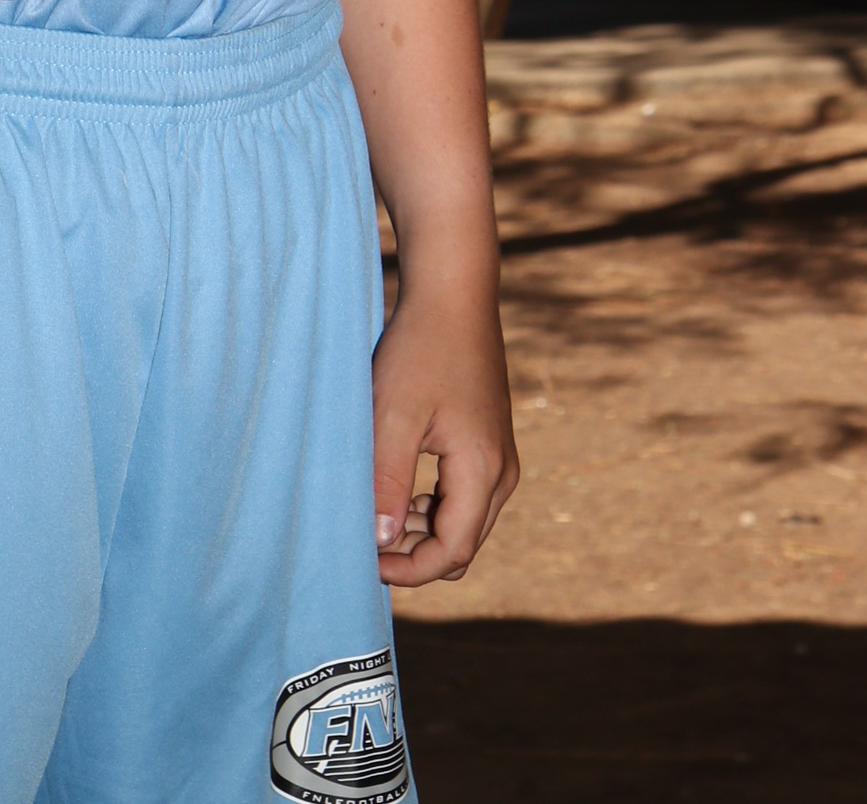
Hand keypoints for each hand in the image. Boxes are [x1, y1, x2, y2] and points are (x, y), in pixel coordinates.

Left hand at [370, 278, 518, 586]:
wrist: (454, 296)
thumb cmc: (420, 350)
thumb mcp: (393, 415)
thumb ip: (388, 480)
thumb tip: (382, 543)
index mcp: (483, 471)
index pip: (453, 553)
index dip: (409, 570)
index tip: (366, 563)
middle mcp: (502, 473)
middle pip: (462, 546)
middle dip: (414, 555)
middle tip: (365, 540)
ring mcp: (500, 459)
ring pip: (464, 524)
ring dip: (421, 531)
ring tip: (375, 511)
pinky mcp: (490, 445)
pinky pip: (465, 498)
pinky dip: (432, 507)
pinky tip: (397, 489)